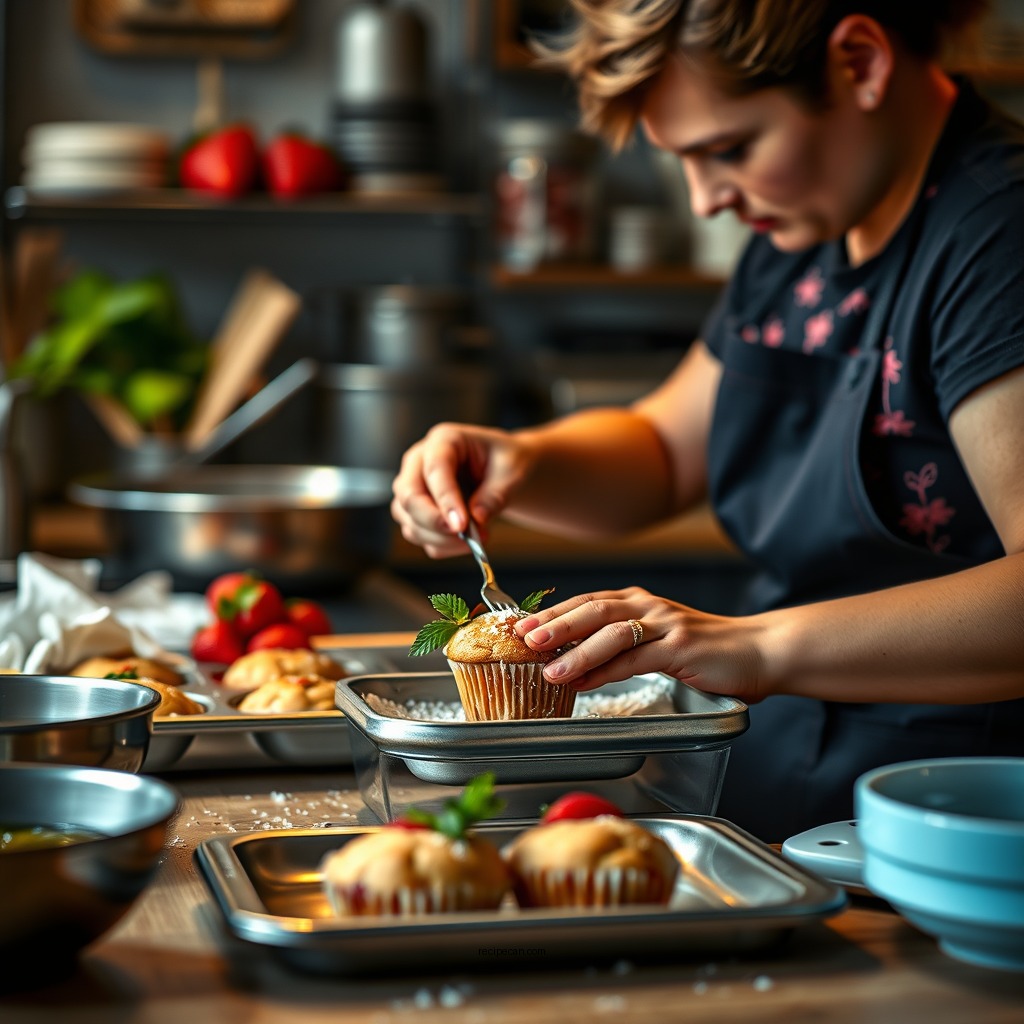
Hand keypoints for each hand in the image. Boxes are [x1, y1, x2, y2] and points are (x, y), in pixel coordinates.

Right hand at [390, 422, 534, 557]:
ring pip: (409, 520)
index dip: (446, 498)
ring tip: (478, 538)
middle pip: (409, 495)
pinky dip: (441, 546)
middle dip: (434, 522)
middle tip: (464, 537)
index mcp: (444, 440)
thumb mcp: (512, 470)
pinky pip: (419, 535)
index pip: (435, 468)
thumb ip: (496, 493)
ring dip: (441, 539)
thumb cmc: (506, 462)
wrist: (504, 472)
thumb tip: (477, 517)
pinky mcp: (415, 511)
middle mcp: (420, 462)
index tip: (462, 525)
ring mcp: (414, 487)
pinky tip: (467, 543)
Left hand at [515, 587, 770, 703]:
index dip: (550, 613)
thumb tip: (569, 666)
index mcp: (638, 602)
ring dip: (575, 650)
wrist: (760, 651)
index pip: (585, 601)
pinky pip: (636, 658)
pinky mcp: (681, 648)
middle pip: (592, 608)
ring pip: (610, 632)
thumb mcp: (655, 644)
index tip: (519, 625)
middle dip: (554, 624)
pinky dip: (605, 671)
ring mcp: (666, 624)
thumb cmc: (706, 651)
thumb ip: (615, 651)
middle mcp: (648, 606)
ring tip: (546, 667)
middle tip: (523, 639)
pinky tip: (583, 682)